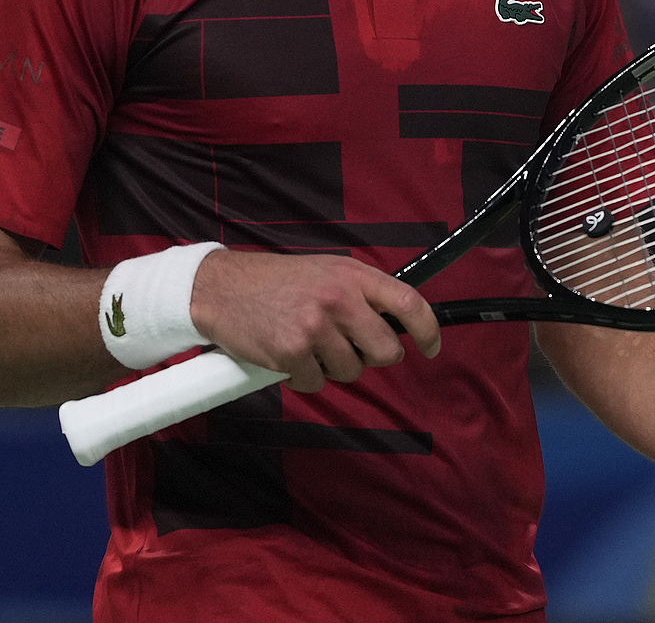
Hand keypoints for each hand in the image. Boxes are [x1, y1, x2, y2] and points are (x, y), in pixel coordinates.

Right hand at [189, 250, 439, 392]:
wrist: (222, 287)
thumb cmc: (279, 281)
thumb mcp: (328, 271)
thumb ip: (361, 294)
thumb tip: (394, 324)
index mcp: (353, 276)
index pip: (408, 303)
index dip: (428, 330)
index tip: (431, 348)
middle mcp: (339, 299)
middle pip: (385, 351)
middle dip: (372, 357)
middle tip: (349, 348)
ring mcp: (315, 327)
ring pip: (351, 371)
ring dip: (333, 367)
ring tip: (309, 344)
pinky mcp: (291, 353)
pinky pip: (316, 383)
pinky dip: (304, 377)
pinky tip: (288, 354)